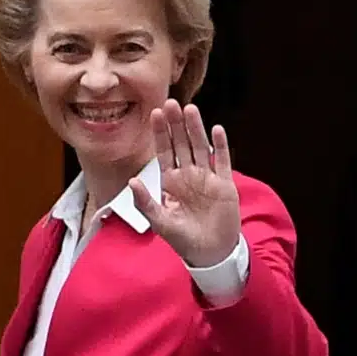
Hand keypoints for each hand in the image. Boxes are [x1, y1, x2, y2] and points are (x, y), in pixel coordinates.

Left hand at [129, 101, 240, 267]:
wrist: (209, 252)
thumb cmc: (182, 238)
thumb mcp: (159, 221)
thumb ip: (145, 202)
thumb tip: (132, 181)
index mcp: (171, 181)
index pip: (164, 151)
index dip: (160, 133)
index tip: (155, 113)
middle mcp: (188, 175)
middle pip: (182, 143)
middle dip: (176, 124)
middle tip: (172, 102)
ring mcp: (207, 178)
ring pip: (201, 147)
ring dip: (196, 129)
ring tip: (191, 109)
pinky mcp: (224, 184)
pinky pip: (223, 162)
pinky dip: (220, 146)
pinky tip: (217, 130)